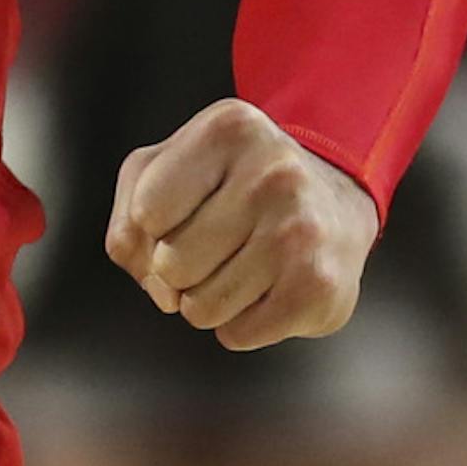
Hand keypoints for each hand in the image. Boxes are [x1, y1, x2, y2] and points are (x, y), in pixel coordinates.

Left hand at [105, 97, 377, 351]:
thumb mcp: (168, 170)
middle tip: (219, 243)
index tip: (189, 208)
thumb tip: (158, 286)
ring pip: (199, 309)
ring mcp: (301, 231)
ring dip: (207, 300)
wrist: (337, 203)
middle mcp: (273, 173)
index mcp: (229, 129)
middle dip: (178, 268)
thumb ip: (129, 220)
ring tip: (243, 264)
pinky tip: (267, 288)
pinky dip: (240, 324)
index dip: (154, 225)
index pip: (146, 212)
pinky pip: (236, 335)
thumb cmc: (236, 186)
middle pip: (170, 265)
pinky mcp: (320, 287)